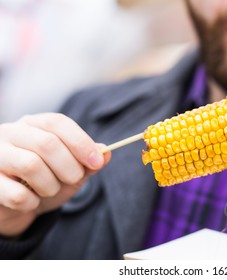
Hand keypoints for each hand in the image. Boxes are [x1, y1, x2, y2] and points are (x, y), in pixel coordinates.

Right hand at [0, 113, 110, 237]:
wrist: (16, 207)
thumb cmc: (46, 182)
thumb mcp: (72, 171)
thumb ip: (89, 162)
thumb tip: (107, 152)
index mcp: (33, 124)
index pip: (57, 123)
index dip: (81, 142)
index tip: (97, 161)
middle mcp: (10, 133)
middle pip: (47, 143)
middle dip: (69, 167)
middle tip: (74, 179)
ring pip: (31, 165)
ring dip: (51, 185)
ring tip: (50, 190)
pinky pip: (16, 194)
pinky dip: (32, 202)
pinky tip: (31, 201)